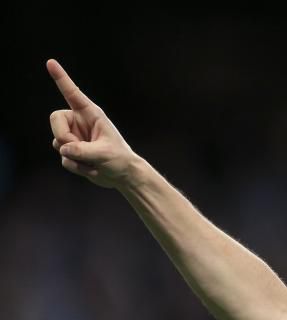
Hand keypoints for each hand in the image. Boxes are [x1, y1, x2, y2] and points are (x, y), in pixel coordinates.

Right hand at [47, 59, 138, 188]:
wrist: (123, 176)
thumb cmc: (120, 159)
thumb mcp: (104, 153)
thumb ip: (84, 150)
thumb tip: (63, 148)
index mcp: (91, 114)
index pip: (72, 93)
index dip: (61, 79)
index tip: (50, 62)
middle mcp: (79, 122)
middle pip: (55, 120)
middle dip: (63, 136)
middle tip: (78, 149)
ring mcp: (74, 136)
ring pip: (58, 142)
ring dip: (75, 157)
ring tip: (94, 161)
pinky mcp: (71, 151)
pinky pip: (63, 158)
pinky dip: (77, 167)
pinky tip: (92, 169)